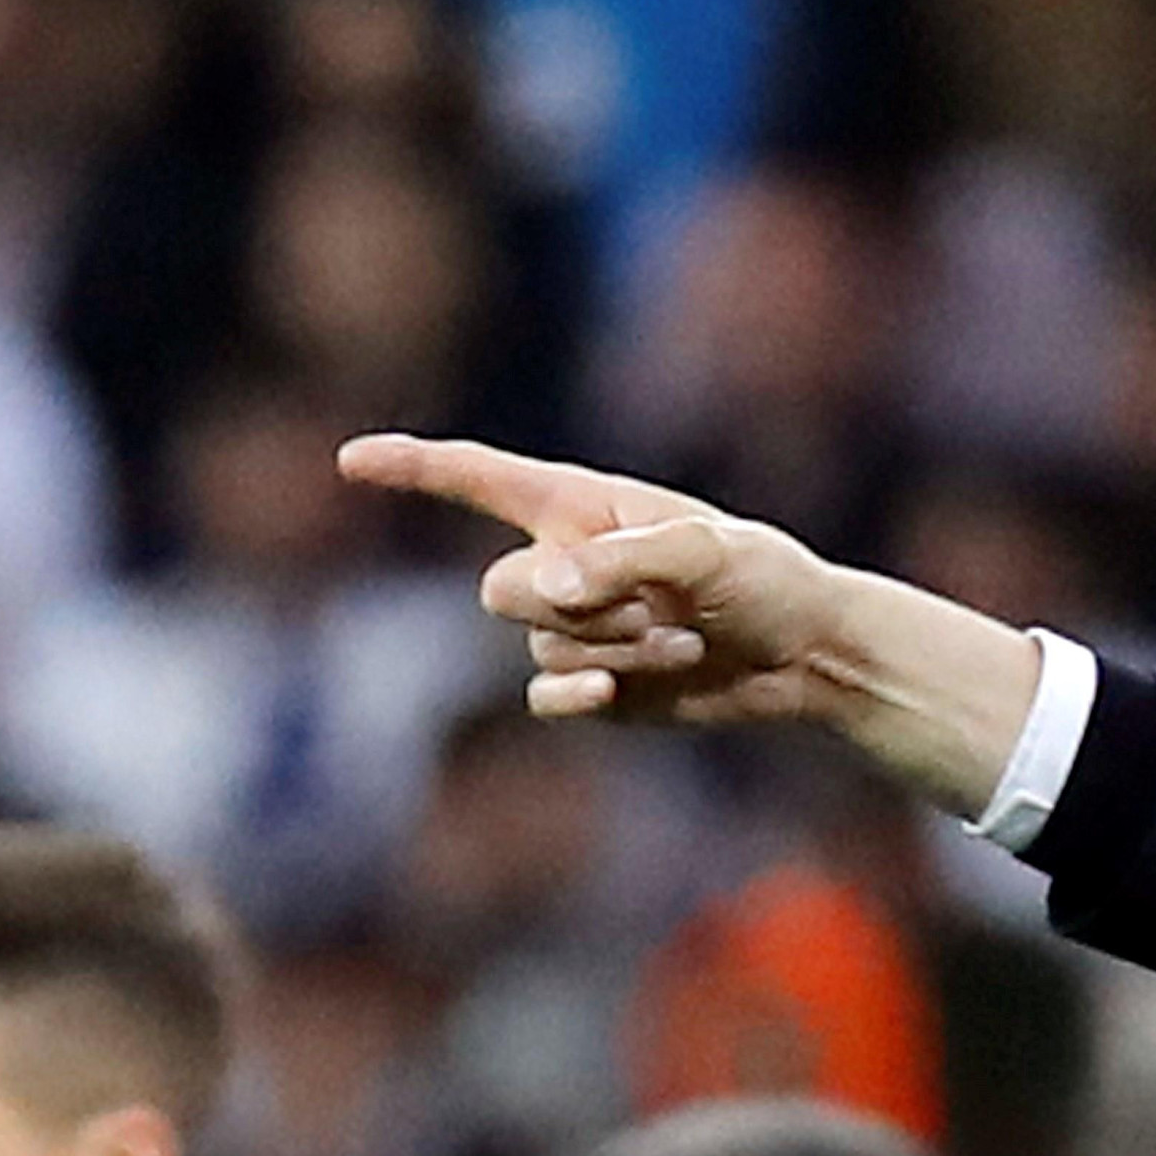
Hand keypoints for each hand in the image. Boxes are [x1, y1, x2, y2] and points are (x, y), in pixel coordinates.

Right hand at [336, 435, 839, 726]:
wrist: (804, 653)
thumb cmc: (767, 580)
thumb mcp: (710, 551)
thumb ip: (623, 560)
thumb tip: (546, 589)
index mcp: (583, 507)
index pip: (480, 480)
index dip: (414, 468)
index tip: (352, 460)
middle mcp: (565, 563)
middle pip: (499, 589)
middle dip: (572, 607)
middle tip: (659, 608)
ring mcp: (574, 628)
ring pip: (537, 647)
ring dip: (614, 649)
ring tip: (686, 640)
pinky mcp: (593, 683)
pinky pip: (545, 695)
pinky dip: (574, 695)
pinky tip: (616, 690)